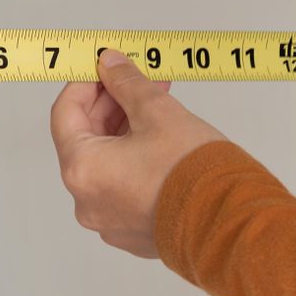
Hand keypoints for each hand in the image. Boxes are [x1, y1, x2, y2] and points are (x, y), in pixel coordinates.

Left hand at [50, 50, 225, 257]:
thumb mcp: (157, 111)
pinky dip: (135, 162)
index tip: (103, 68)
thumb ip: (126, 83)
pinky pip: (124, 188)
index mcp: (83, 170)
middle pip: (86, 140)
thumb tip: (110, 64)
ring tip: (157, 107)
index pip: (65, 113)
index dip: (84, 83)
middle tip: (137, 81)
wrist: (230, 221)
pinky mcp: (133, 232)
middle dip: (111, 106)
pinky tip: (161, 143)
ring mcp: (110, 221)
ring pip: (107, 164)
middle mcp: (88, 202)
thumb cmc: (194, 173)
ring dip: (126, 132)